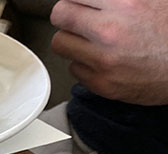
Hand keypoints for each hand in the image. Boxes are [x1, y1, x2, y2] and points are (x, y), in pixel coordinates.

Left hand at [50, 0, 167, 104]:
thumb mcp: (155, 0)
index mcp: (126, 3)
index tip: (84, 3)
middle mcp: (110, 30)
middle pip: (60, 15)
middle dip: (68, 15)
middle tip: (79, 19)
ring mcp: (104, 60)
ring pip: (61, 43)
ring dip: (72, 39)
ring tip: (90, 40)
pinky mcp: (103, 84)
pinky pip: (74, 69)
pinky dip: (83, 64)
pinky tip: (102, 60)